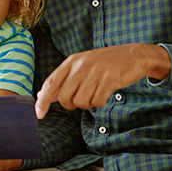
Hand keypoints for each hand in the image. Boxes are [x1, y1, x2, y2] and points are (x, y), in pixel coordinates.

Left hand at [35, 43, 170, 117]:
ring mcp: (95, 73)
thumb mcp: (80, 66)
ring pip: (80, 102)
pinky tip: (104, 93)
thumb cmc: (104, 63)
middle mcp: (80, 66)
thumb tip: (42, 95)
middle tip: (82, 98)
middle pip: (64, 98)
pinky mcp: (109, 80)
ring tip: (95, 93)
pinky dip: (100, 103)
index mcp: (71, 62)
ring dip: (88, 104)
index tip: (39, 114)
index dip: (43, 101)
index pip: (51, 83)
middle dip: (71, 104)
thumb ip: (63, 80)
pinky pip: (97, 102)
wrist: (132, 56)